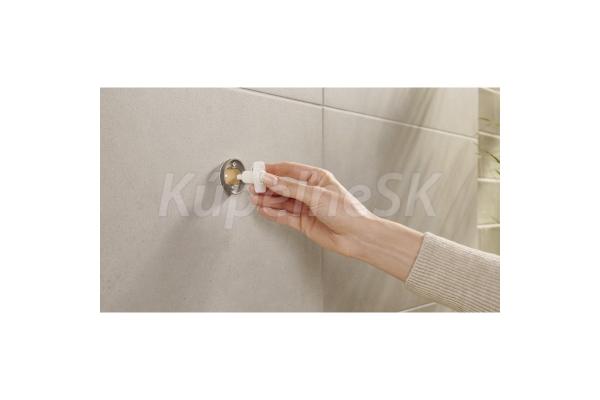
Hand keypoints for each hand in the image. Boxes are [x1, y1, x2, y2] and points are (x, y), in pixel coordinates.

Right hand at [249, 162, 423, 280]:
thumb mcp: (316, 195)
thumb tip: (271, 180)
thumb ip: (291, 188)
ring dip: (268, 200)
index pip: (289, 170)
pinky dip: (273, 213)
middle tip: (252, 186)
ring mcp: (306, 207)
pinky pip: (284, 216)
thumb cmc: (347, 212)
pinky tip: (264, 210)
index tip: (258, 170)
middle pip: (283, 186)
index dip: (272, 170)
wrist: (357, 236)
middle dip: (267, 186)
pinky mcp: (304, 223)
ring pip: (282, 201)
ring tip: (254, 198)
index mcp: (316, 178)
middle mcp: (310, 192)